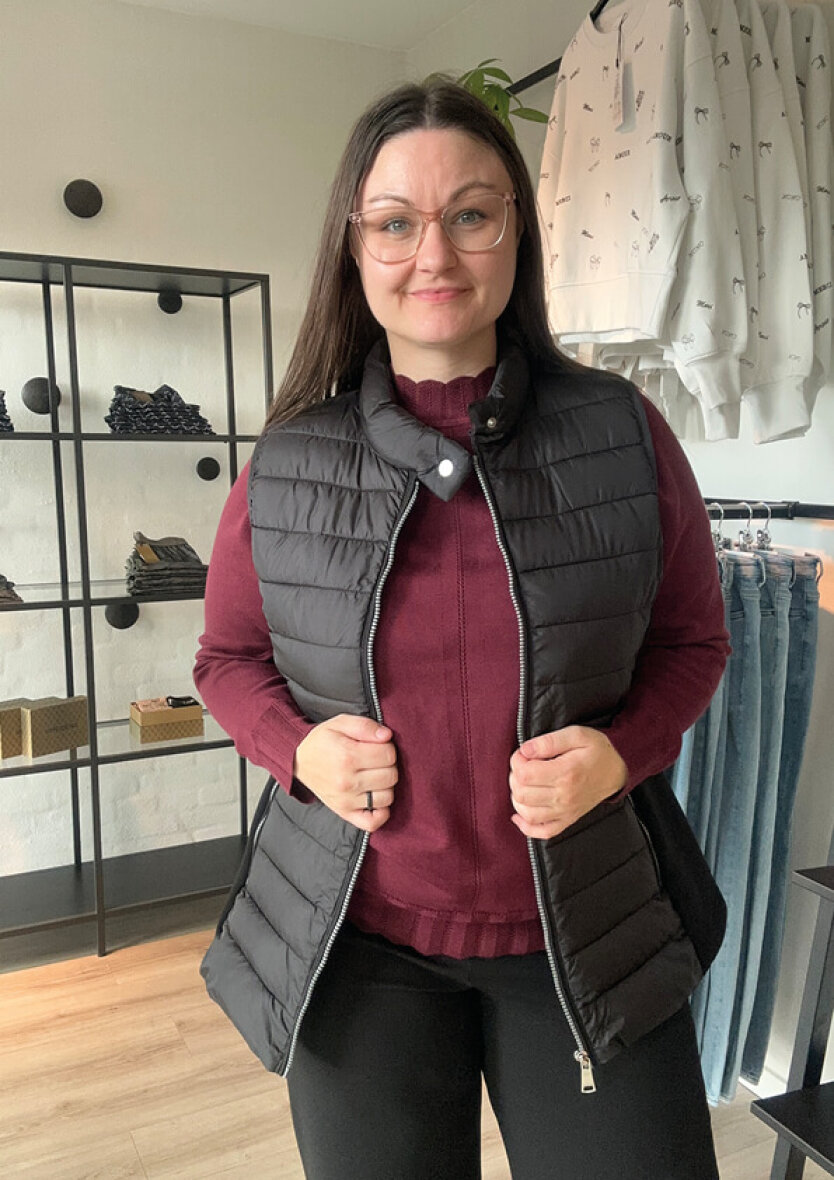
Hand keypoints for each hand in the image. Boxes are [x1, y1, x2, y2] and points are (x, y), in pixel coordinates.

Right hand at [293, 714, 397, 831]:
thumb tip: (387, 736)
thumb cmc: (322, 742)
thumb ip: (365, 726)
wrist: (298, 761)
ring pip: (387, 797)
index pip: (389, 754)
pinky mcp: (344, 812)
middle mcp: (347, 781)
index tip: (377, 746)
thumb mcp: (340, 723)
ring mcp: (346, 800)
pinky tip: (375, 798)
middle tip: (375, 760)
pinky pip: (372, 822)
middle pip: (391, 776)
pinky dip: (381, 812)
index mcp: (347, 756)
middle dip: (388, 765)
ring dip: (385, 785)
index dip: (388, 747)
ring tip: (374, 776)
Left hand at [508, 726, 627, 839]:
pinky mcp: (568, 820)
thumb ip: (549, 741)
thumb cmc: (598, 751)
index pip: (525, 774)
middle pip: (522, 794)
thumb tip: (525, 750)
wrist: (618, 771)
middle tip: (525, 765)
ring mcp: (565, 812)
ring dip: (517, 797)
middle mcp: (564, 796)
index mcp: (566, 773)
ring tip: (525, 783)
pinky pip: (542, 832)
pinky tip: (520, 814)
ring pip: (527, 813)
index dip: (517, 761)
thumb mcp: (577, 734)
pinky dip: (526, 826)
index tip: (524, 753)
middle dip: (515, 777)